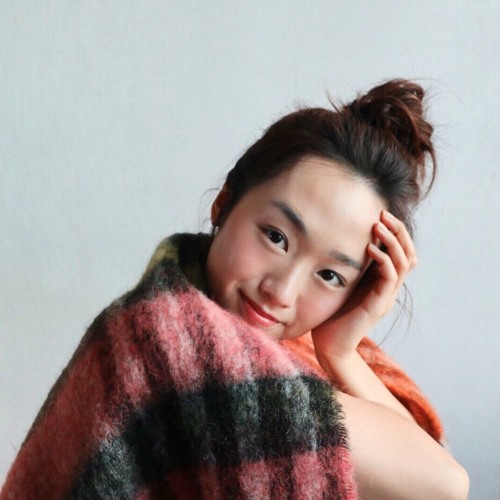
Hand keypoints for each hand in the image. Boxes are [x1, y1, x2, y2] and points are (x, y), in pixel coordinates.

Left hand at [312, 210, 416, 360]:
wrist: (330, 345)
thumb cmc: (331, 313)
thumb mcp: (343, 282)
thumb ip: (351, 266)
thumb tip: (341, 240)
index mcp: (382, 282)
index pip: (402, 252)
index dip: (396, 232)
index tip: (381, 214)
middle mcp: (389, 288)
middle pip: (409, 254)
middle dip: (399, 231)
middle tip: (384, 213)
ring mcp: (386, 297)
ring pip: (404, 263)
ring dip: (393, 241)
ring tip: (379, 225)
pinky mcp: (379, 305)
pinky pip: (390, 278)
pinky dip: (384, 260)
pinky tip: (370, 249)